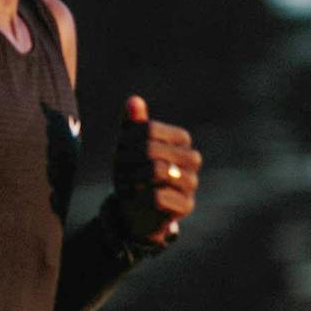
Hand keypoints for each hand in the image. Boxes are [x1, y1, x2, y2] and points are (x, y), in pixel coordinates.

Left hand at [111, 94, 198, 245]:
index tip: (119, 151)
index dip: (126, 140)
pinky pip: (158, 196)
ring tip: (126, 184)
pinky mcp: (186, 205)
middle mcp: (192, 158)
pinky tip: (136, 199)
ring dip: (132, 179)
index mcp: (181, 139)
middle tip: (119, 170)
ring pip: (156, 170)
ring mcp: (192, 182)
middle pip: (150, 148)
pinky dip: (140, 197)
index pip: (148, 129)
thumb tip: (133, 100)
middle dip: (126, 160)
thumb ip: (133, 124)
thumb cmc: (135, 172)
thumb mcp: (129, 146)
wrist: (139, 210)